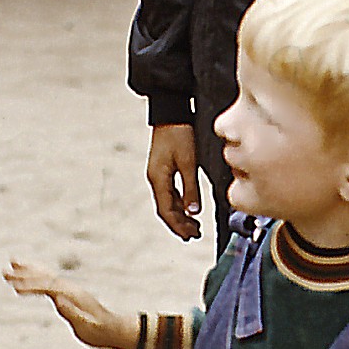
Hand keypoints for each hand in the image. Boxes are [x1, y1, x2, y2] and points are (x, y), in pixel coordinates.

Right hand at [4, 260, 137, 348]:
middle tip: (5, 271)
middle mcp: (69, 288)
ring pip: (45, 276)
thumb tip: (59, 300)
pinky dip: (36, 277)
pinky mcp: (67, 295)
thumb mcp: (87, 325)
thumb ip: (73, 313)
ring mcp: (68, 290)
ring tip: (11, 264)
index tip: (15, 289)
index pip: (48, 286)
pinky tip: (27, 278)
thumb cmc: (100, 331)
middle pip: (44, 276)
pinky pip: (48, 283)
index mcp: (72, 294)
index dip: (31, 286)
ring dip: (28, 270)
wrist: (114, 329)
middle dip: (24, 274)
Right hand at [146, 124, 200, 240]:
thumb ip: (191, 188)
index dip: (178, 226)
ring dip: (180, 216)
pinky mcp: (163, 169)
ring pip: (168, 202)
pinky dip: (179, 204)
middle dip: (179, 224)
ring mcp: (158, 174)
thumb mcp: (188, 162)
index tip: (190, 235)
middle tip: (194, 235)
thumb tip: (193, 212)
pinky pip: (170, 193)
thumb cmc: (179, 134)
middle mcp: (155, 179)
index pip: (166, 211)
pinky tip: (188, 208)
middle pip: (165, 209)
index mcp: (158, 179)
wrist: (171, 113)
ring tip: (193, 226)